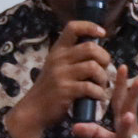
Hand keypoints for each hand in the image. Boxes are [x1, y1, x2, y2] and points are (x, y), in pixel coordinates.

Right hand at [5, 20, 111, 137]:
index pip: (72, 27)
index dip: (90, 26)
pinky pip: (90, 87)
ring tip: (101, 86)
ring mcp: (61, 74)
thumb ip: (72, 58)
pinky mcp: (65, 90)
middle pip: (90, 47)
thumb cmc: (50, 89)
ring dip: (103, 78)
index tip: (102, 33)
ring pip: (93, 67)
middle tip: (104, 70)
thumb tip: (98, 52)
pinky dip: (98, 93)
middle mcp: (58, 59)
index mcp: (57, 50)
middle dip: (104, 58)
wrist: (33, 110)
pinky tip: (97, 97)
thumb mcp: (56, 67)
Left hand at [71, 65, 137, 137]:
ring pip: (126, 134)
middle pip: (127, 109)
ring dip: (125, 124)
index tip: (120, 66)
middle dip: (128, 91)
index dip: (120, 85)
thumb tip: (76, 122)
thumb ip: (99, 132)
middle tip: (126, 73)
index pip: (121, 102)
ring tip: (125, 115)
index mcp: (124, 126)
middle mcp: (128, 133)